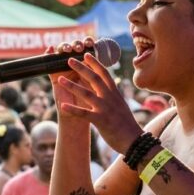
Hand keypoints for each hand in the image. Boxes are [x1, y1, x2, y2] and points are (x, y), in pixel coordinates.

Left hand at [53, 40, 141, 154]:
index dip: (95, 63)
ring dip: (72, 86)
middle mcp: (110, 97)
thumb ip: (113, 96)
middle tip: (68, 59)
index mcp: (114, 93)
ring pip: (86, 93)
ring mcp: (105, 108)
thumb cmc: (127, 124)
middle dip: (81, 68)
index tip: (86, 54)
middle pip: (94, 78)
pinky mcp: (101, 120)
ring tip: (60, 79)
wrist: (134, 140)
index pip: (104, 73)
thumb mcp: (121, 105)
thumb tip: (109, 88)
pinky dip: (73, 109)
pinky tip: (62, 105)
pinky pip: (84, 113)